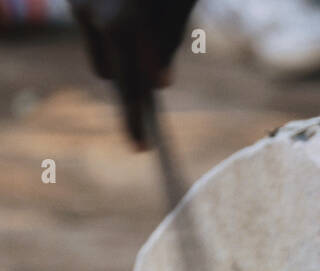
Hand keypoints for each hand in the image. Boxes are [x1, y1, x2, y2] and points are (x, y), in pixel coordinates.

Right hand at [70, 0, 198, 148]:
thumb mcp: (179, 10)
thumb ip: (166, 47)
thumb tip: (157, 84)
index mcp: (128, 28)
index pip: (132, 90)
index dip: (135, 122)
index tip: (140, 147)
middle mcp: (98, 20)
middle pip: (109, 75)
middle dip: (128, 77)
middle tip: (149, 84)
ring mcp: (80, 7)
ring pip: (98, 53)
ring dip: (117, 50)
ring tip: (141, 23)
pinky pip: (93, 26)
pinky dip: (109, 23)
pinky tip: (125, 6)